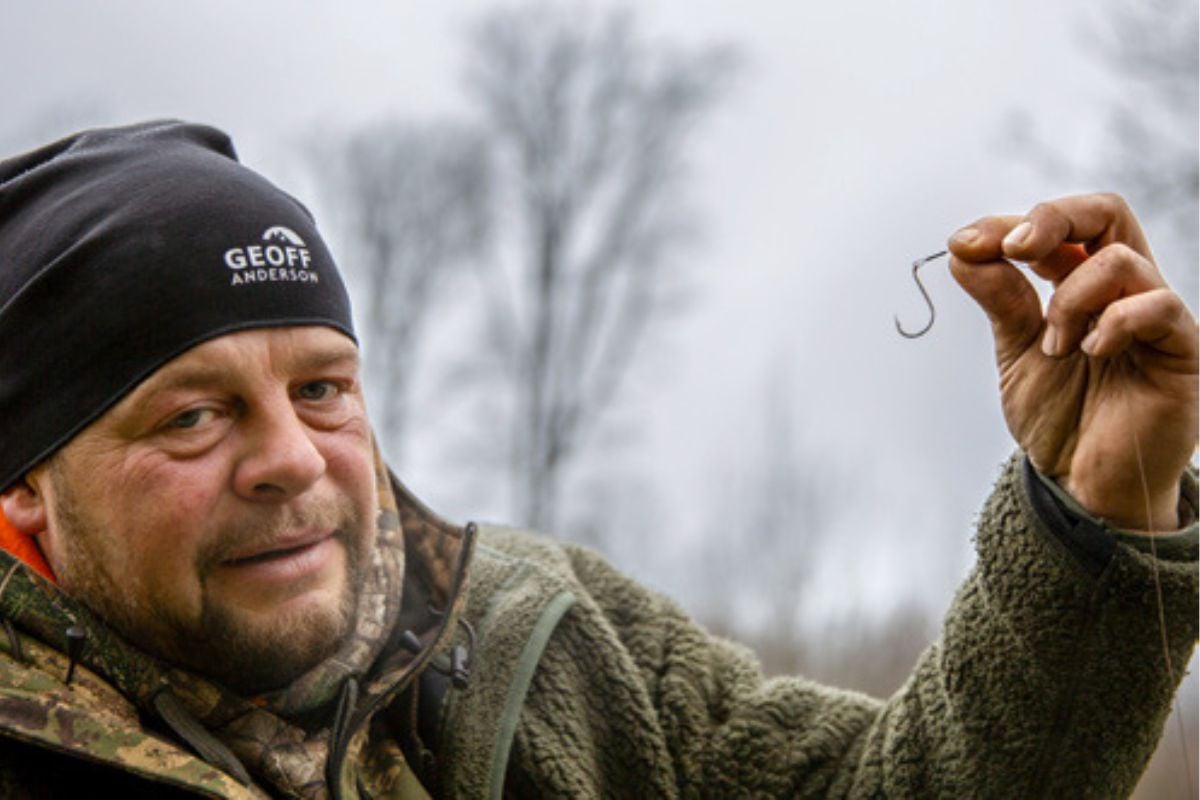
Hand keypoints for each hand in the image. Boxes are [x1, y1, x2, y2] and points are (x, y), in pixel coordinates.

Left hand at [947, 193, 1197, 530]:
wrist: (1082, 484)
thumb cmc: (1059, 417)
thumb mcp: (1016, 351)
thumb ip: (1000, 299)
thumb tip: (963, 247)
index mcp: (1083, 284)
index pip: (1061, 225)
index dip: (1011, 222)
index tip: (966, 244)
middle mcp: (1123, 290)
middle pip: (1107, 212)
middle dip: (1052, 220)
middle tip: (1013, 248)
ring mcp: (1156, 317)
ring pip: (1123, 259)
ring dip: (1071, 298)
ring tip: (1055, 346)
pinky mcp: (1182, 350)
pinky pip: (1159, 307)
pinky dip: (1112, 321)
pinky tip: (1089, 352)